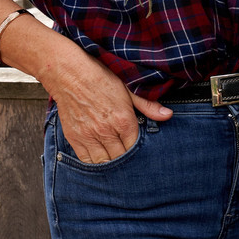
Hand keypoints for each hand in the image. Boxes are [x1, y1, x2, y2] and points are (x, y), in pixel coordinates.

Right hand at [46, 53, 171, 163]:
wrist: (70, 74)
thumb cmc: (100, 78)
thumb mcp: (128, 88)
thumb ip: (148, 105)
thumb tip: (167, 115)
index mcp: (123, 120)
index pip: (135, 147)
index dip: (139, 151)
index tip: (141, 151)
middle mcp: (106, 131)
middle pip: (120, 158)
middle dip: (127, 160)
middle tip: (131, 161)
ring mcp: (88, 136)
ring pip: (103, 162)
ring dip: (111, 164)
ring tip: (116, 162)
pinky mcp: (74, 138)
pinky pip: (85, 160)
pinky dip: (94, 163)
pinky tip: (100, 160)